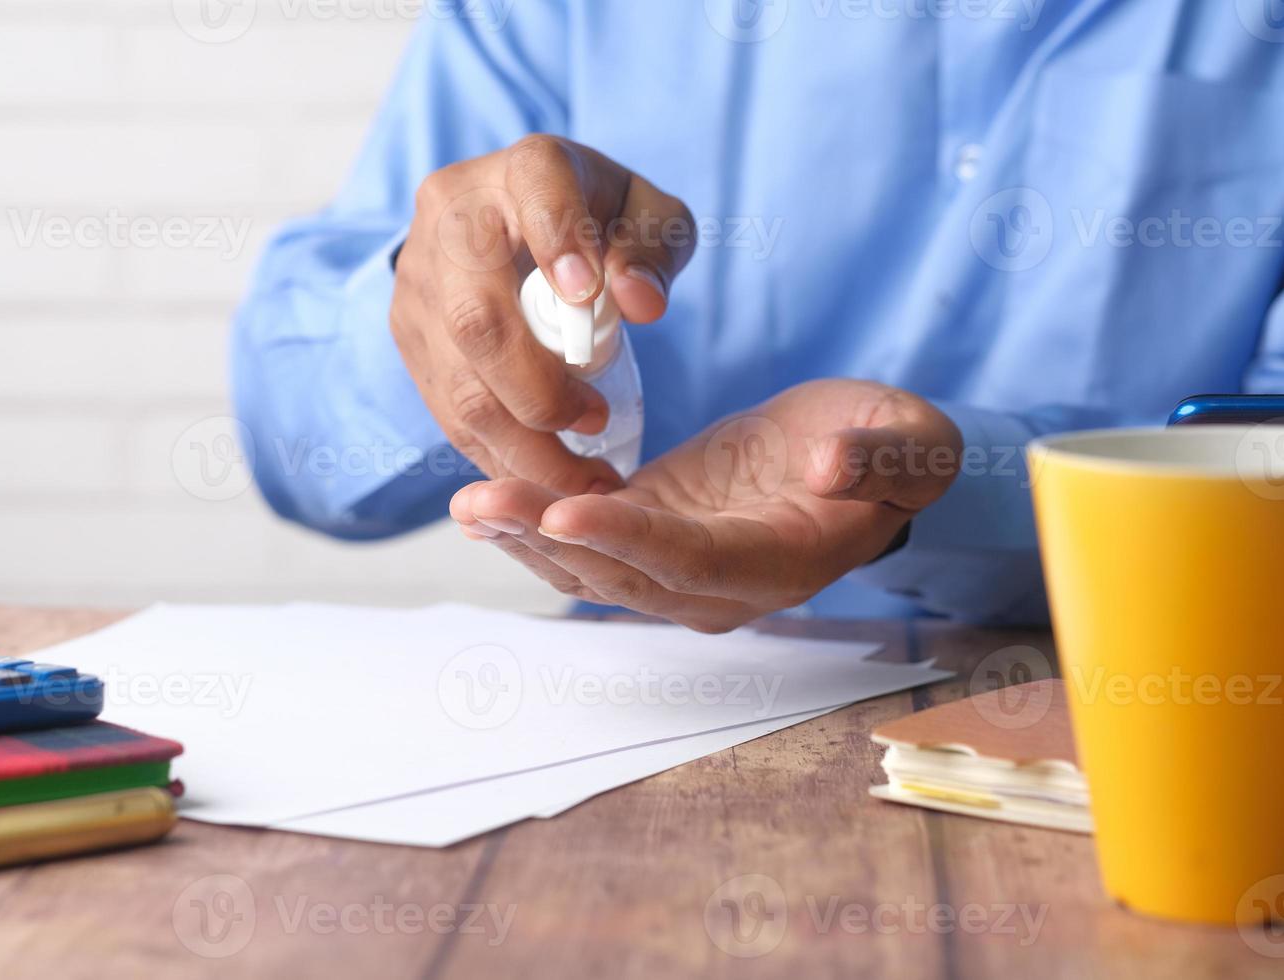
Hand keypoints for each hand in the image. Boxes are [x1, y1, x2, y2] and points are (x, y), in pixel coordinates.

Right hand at [392, 135, 694, 492]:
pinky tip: (543, 479)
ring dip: (522, 445)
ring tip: (583, 481)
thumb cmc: (600, 222)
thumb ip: (655, 251)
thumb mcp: (649, 218)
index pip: (537, 194)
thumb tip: (638, 302)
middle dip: (539, 392)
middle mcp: (452, 217)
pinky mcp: (409, 334)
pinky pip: (446, 409)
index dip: (560, 244)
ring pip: (459, 380)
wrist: (518, 222)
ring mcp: (419, 280)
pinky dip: (496, 454)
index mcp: (522, 170)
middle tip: (595, 425)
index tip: (589, 296)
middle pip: (478, 316)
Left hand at [450, 379, 962, 632]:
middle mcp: (717, 585)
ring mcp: (677, 566)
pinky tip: (487, 495)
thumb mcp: (909, 442)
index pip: (691, 561)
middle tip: (478, 502)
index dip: (628, 541)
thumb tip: (830, 466)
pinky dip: (535, 521)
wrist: (859, 458)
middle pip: (621, 572)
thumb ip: (880, 458)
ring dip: (525, 536)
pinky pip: (585, 538)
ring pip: (589, 565)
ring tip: (467, 502)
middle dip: (545, 540)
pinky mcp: (651, 532)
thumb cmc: (890, 448)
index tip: (562, 514)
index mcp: (778, 564)